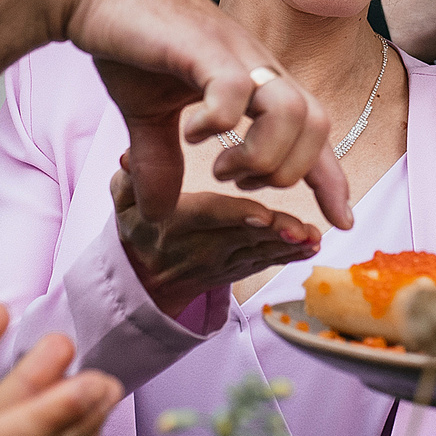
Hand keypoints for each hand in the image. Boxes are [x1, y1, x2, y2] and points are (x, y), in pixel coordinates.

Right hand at [34, 0, 352, 229]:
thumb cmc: (129, 43)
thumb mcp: (149, 116)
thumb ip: (162, 161)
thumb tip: (158, 212)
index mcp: (255, 81)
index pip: (312, 132)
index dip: (331, 178)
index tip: (342, 221)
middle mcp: (256, 66)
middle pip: (316, 124)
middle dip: (288, 171)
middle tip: (238, 181)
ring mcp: (233, 54)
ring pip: (290, 110)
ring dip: (260, 155)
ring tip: (221, 166)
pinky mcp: (201, 47)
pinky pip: (235, 90)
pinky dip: (220, 123)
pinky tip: (193, 132)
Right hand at [111, 163, 321, 316]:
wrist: (146, 278)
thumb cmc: (140, 227)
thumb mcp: (122, 202)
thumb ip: (127, 179)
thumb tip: (128, 157)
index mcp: (179, 224)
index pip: (210, 218)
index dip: (236, 215)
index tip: (262, 213)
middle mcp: (204, 246)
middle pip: (244, 237)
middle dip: (275, 234)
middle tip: (303, 231)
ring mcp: (225, 261)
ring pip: (260, 252)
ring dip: (288, 247)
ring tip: (313, 240)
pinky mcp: (240, 268)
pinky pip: (266, 263)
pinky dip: (289, 256)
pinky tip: (311, 248)